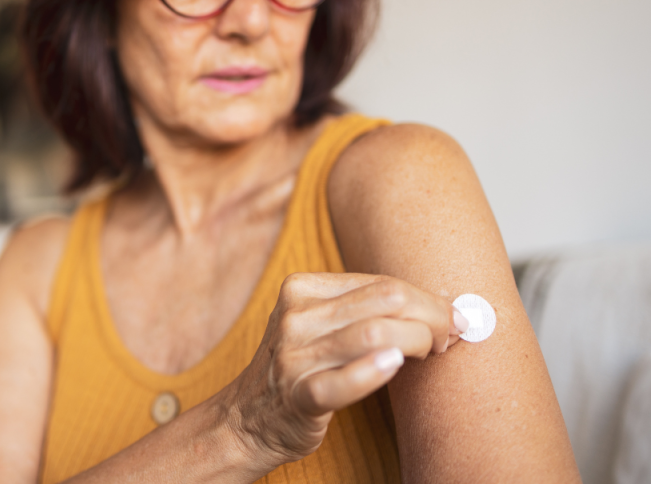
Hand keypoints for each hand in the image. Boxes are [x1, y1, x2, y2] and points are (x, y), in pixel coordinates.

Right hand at [222, 273, 465, 468]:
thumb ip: (365, 309)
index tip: (452, 316)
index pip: (380, 283)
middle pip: (384, 301)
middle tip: (451, 335)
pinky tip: (394, 367)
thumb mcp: (320, 324)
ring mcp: (293, 357)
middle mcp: (295, 317)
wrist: (248, 419)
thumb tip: (439, 301)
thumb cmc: (301, 368)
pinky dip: (371, 373)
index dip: (426, 299)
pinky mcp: (297, 396)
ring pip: (373, 335)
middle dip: (431, 316)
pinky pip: (340, 384)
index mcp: (301, 289)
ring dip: (418, 342)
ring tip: (434, 352)